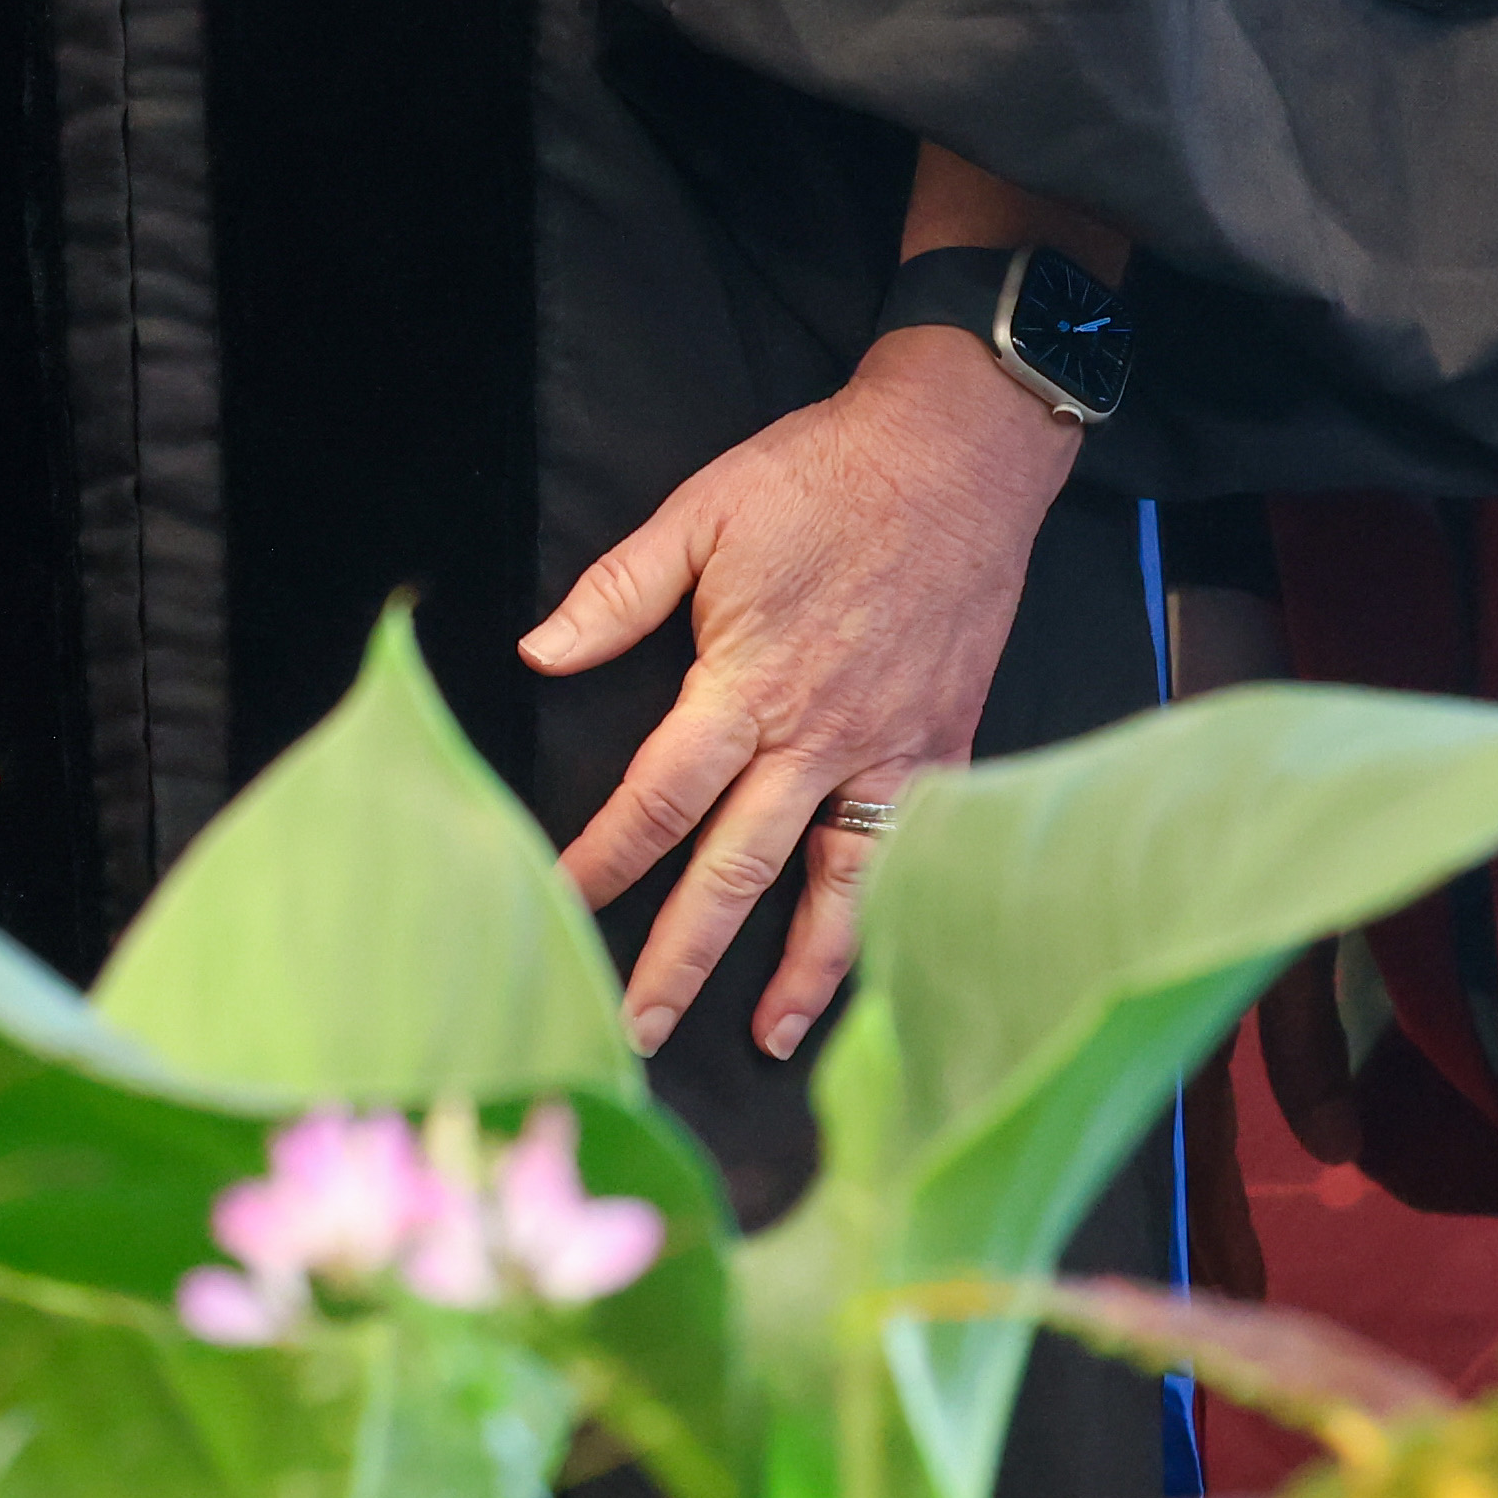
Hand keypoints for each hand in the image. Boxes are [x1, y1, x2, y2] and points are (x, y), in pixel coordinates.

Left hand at [520, 332, 1079, 1058]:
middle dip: (680, 958)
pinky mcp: (944, 750)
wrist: (959, 455)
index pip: (657, 799)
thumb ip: (619, 592)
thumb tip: (537, 651)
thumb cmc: (822, 478)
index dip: (602, 861)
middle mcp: (816, 738)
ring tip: (762, 1042)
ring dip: (799, 973)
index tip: (554, 907)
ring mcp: (888, 754)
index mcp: (746, 684)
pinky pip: (910, 854)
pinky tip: (874, 956)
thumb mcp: (703, 513)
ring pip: (835, 886)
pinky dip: (891, 914)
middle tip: (633, 1030)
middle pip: (734, 871)